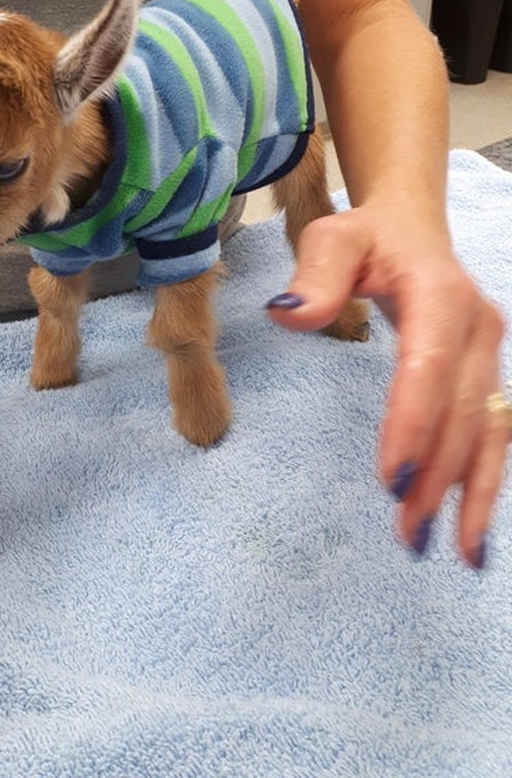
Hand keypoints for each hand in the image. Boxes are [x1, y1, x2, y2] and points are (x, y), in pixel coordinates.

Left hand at [265, 203, 507, 568]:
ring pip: (489, 431)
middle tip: (407, 532)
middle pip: (463, 411)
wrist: (412, 228)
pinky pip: (491, 433)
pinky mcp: (487, 375)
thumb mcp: (331, 239)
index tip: (391, 479)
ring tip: (450, 550)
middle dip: (438, 475)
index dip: (413, 423)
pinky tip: (469, 528)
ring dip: (471, 492)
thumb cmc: (365, 238)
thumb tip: (288, 315)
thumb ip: (314, 275)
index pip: (428, 368)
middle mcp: (477, 328)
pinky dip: (483, 482)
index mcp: (440, 295)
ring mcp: (489, 354)